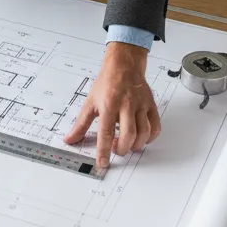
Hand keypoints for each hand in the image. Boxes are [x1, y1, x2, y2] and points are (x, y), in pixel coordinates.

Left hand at [64, 41, 161, 169]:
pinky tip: (141, 138)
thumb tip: (70, 139)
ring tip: (127, 144)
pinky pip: (155, 127)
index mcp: (108, 104)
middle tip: (116, 150)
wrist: (123, 64)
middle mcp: (126, 104)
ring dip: (136, 145)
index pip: (105, 132)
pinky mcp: (151, 105)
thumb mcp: (90, 102)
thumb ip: (81, 123)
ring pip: (143, 132)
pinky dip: (150, 138)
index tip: (102, 163)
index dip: (104, 150)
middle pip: (128, 134)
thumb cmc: (106, 82)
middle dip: (123, 148)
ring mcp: (141, 105)